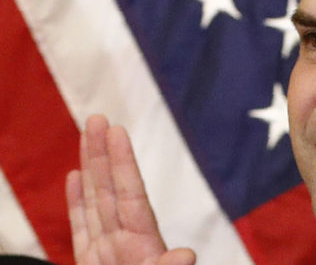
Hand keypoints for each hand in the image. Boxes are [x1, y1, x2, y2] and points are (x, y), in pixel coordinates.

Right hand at [66, 115, 195, 264]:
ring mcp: (107, 250)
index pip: (131, 194)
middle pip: (110, 190)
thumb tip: (187, 255)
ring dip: (90, 168)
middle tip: (98, 118)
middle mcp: (125, 241)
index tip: (117, 131)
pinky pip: (82, 227)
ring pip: (96, 201)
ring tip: (86, 136)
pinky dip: (77, 202)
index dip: (124, 163)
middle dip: (102, 154)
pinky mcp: (89, 262)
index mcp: (143, 245)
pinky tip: (75, 176)